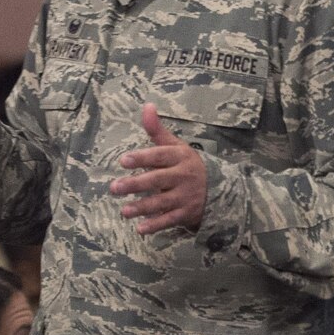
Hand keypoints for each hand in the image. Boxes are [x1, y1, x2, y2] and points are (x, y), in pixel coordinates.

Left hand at [111, 104, 207, 234]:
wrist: (219, 188)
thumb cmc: (187, 164)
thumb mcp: (175, 145)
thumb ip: (157, 130)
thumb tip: (146, 105)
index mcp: (179, 157)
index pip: (159, 156)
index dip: (142, 158)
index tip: (123, 160)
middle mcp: (183, 176)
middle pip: (158, 180)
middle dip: (136, 185)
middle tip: (114, 188)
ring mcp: (186, 196)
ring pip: (162, 202)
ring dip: (142, 208)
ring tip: (124, 211)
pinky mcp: (186, 213)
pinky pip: (170, 220)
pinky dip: (156, 225)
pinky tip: (140, 229)